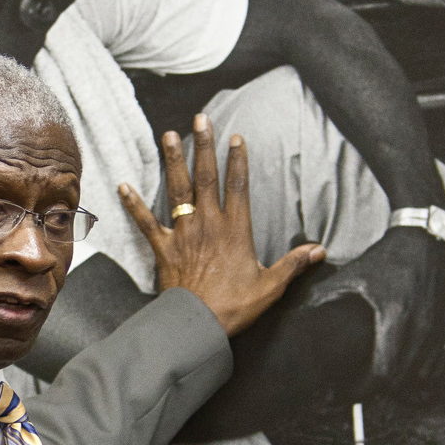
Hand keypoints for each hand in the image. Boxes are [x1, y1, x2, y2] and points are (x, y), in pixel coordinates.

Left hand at [119, 114, 324, 335]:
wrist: (198, 324)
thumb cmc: (235, 306)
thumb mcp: (271, 285)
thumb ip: (294, 264)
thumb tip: (321, 251)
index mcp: (235, 230)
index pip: (238, 186)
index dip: (238, 160)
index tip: (236, 137)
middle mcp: (208, 224)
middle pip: (206, 178)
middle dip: (205, 146)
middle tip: (201, 120)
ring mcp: (183, 234)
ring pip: (177, 191)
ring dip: (173, 162)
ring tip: (168, 135)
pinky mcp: (163, 248)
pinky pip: (146, 223)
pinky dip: (134, 204)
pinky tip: (123, 185)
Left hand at [306, 224, 444, 395]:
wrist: (426, 239)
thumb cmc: (387, 258)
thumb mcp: (354, 274)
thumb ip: (323, 294)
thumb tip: (295, 309)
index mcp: (395, 317)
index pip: (381, 372)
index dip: (361, 390)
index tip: (344, 393)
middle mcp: (421, 327)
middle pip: (399, 381)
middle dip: (376, 392)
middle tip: (354, 392)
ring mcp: (437, 329)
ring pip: (420, 377)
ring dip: (397, 386)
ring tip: (374, 383)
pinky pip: (434, 364)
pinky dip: (416, 373)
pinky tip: (398, 369)